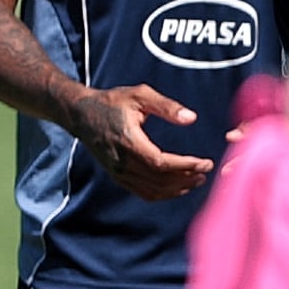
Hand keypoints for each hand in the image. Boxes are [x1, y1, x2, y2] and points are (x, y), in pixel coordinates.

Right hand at [70, 84, 209, 200]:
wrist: (81, 114)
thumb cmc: (113, 102)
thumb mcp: (140, 95)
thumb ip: (166, 106)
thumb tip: (191, 118)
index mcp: (128, 140)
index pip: (161, 163)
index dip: (186, 166)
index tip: (206, 163)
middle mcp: (121, 160)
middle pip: (159, 179)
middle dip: (186, 177)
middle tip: (206, 171)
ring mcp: (117, 171)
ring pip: (152, 189)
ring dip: (178, 188)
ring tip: (198, 179)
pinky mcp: (117, 176)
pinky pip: (143, 192)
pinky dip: (163, 193)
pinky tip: (179, 187)